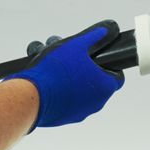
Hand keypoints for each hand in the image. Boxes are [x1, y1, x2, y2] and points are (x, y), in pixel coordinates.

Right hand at [5, 20, 125, 130]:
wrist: (33, 95)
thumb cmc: (56, 71)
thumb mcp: (76, 45)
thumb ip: (93, 37)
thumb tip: (104, 31)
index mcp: (105, 87)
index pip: (117, 77)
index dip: (107, 66)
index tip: (96, 60)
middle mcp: (96, 103)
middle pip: (97, 84)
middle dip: (86, 71)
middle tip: (72, 61)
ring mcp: (80, 113)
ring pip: (82, 95)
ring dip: (73, 83)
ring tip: (58, 70)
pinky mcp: (65, 119)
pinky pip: (68, 104)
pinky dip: (62, 95)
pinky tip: (50, 83)